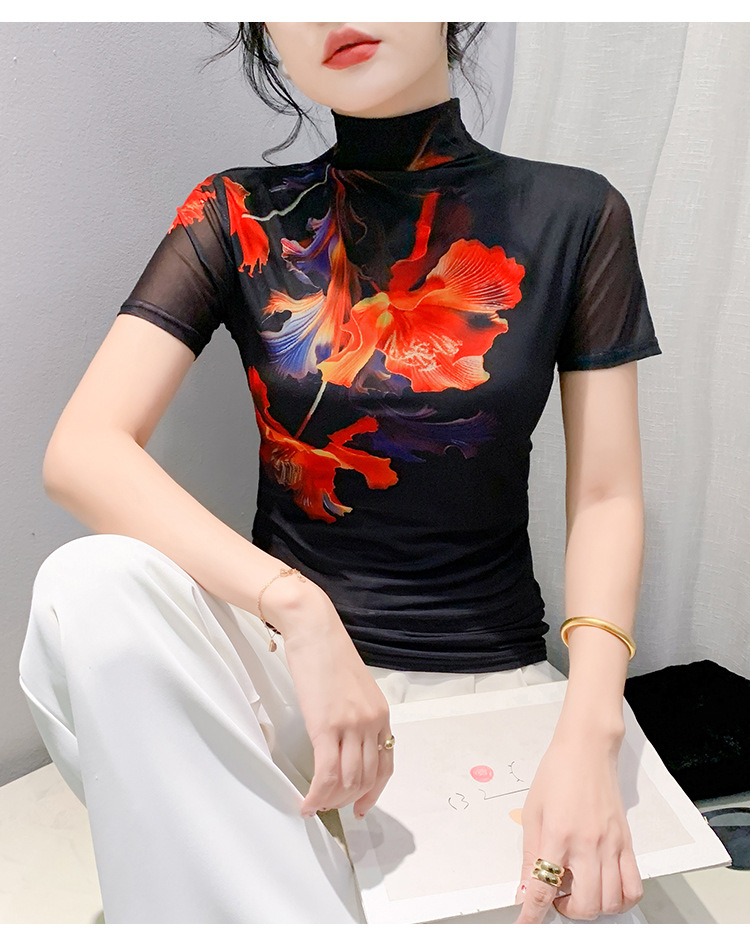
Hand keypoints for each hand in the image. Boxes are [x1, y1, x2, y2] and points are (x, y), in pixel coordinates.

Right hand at [264, 580, 393, 818]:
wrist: (314, 629)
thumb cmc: (327, 654)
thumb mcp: (353, 689)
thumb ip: (356, 716)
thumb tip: (345, 743)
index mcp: (381, 713)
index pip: (385, 765)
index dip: (374, 792)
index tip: (361, 807)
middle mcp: (371, 722)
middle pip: (367, 778)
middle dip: (348, 801)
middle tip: (329, 808)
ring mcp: (350, 724)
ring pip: (347, 781)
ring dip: (330, 801)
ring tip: (315, 806)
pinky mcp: (326, 725)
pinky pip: (326, 773)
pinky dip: (317, 795)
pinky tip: (306, 803)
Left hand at [513, 731, 642, 922]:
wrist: (587, 750)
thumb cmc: (558, 773)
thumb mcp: (533, 812)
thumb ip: (530, 854)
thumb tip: (525, 888)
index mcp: (558, 834)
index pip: (545, 887)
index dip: (533, 913)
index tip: (525, 925)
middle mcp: (588, 843)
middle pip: (584, 904)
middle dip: (567, 912)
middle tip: (556, 899)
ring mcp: (611, 845)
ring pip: (611, 902)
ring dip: (592, 909)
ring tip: (578, 893)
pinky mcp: (627, 843)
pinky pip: (633, 886)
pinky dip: (621, 900)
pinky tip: (605, 891)